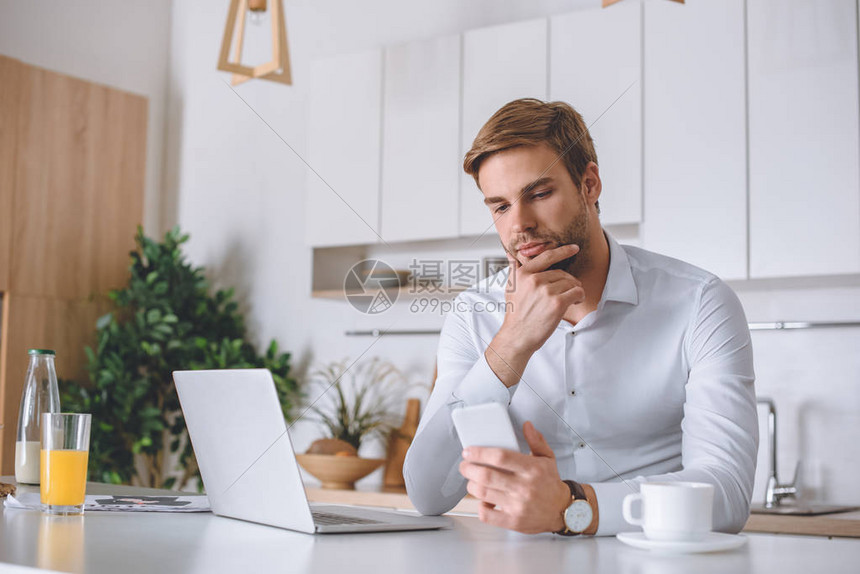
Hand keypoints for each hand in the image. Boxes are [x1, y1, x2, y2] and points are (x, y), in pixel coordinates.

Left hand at [459, 421, 570, 533]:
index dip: (480, 453)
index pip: (500, 457)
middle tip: (465, 465)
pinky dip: (480, 506)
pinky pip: (487, 515)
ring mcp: (518, 506)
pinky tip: (483, 500)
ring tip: (472, 479)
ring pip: (483, 493)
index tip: (468, 451)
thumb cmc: (550, 483)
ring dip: (471, 485)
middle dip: (469, 469)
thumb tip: (526, 426)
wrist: (563, 510)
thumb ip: (536, 441)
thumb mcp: (547, 458)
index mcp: (531, 469)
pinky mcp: (513, 521)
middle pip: (486, 475)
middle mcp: (524, 487)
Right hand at [485, 244, 584, 386]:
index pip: (547, 257)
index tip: (573, 248)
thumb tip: (510, 254)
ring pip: (571, 282)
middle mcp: (534, 279)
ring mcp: (546, 290)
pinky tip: (575, 302)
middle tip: (567, 292)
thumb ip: (514, 270)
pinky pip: (577, 292)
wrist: (518, 336)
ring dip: (575, 290)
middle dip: (568, 282)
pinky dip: (579, 297)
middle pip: (562, 273)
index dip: (563, 251)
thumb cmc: (516, 314)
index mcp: (524, 274)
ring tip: (570, 299)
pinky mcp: (557, 302)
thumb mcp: (510, 288)